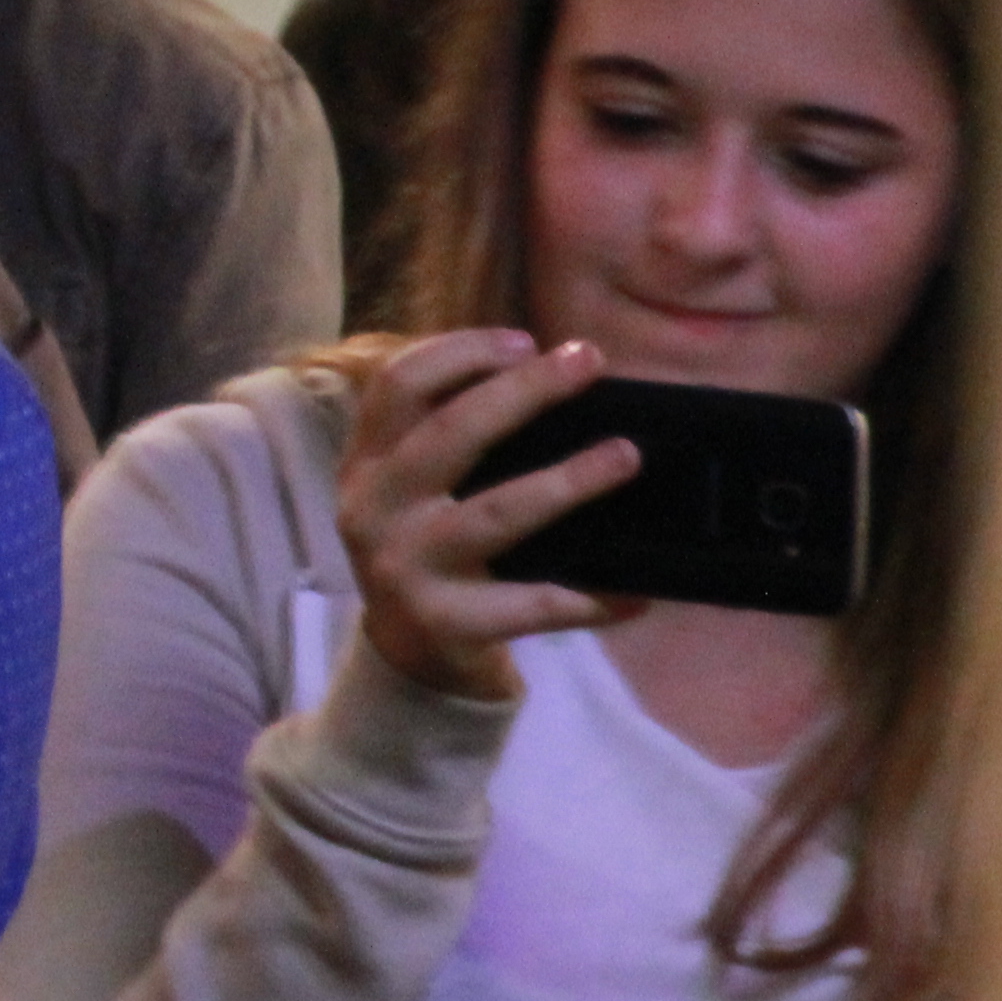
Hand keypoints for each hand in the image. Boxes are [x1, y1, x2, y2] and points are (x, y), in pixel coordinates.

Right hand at [334, 330, 643, 700]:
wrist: (405, 659)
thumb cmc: (429, 550)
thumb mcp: (412, 488)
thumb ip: (450, 436)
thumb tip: (551, 375)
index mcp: (366, 464)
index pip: (398, 384)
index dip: (461, 352)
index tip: (526, 341)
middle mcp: (375, 509)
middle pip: (451, 431)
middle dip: (526, 389)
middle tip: (589, 362)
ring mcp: (407, 568)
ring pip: (498, 512)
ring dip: (569, 480)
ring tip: (626, 455)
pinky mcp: (447, 623)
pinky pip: (534, 604)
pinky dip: (591, 595)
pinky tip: (636, 590)